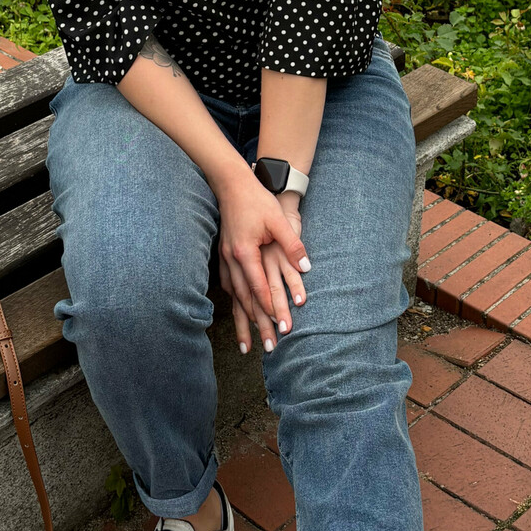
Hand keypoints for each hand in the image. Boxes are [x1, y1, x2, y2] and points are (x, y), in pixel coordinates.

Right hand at [216, 174, 308, 353]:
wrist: (232, 183)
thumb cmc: (257, 200)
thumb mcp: (278, 221)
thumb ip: (292, 245)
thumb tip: (306, 267)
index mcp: (245, 253)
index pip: (259, 288)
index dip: (269, 309)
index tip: (280, 327)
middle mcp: (232, 260)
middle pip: (246, 299)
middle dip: (258, 325)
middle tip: (269, 347)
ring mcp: (226, 258)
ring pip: (236, 296)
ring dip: (244, 319)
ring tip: (248, 343)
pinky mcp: (225, 255)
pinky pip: (231, 285)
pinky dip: (237, 301)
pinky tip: (240, 309)